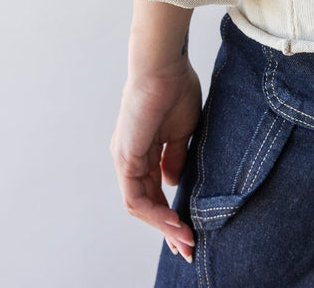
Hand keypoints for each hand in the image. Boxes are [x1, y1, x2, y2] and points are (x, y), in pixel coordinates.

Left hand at [110, 61, 202, 262]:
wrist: (164, 66)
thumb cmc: (176, 88)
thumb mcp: (183, 130)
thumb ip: (175, 157)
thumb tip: (173, 183)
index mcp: (143, 150)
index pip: (154, 191)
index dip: (171, 213)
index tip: (189, 231)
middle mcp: (130, 158)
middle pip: (146, 204)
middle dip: (168, 228)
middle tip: (187, 247)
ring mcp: (125, 159)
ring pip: (140, 205)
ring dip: (163, 224)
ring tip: (184, 237)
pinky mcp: (126, 157)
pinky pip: (136, 196)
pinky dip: (155, 211)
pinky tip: (173, 219)